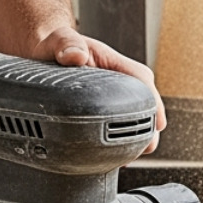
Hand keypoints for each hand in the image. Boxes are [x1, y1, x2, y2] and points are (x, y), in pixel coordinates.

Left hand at [31, 27, 165, 154]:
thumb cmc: (57, 45)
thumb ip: (66, 46)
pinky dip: (121, 144)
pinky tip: (114, 158)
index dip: (153, 108)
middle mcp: (123, 83)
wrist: (45, 52)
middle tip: (139, 152)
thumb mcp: (59, 42)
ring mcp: (116, 98)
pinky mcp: (108, 110)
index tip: (156, 127)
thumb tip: (75, 56)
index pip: (145, 84)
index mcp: (118, 65)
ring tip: (125, 160)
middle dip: (148, 132)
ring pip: (138, 122)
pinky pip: (123, 128)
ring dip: (135, 141)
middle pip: (148, 109)